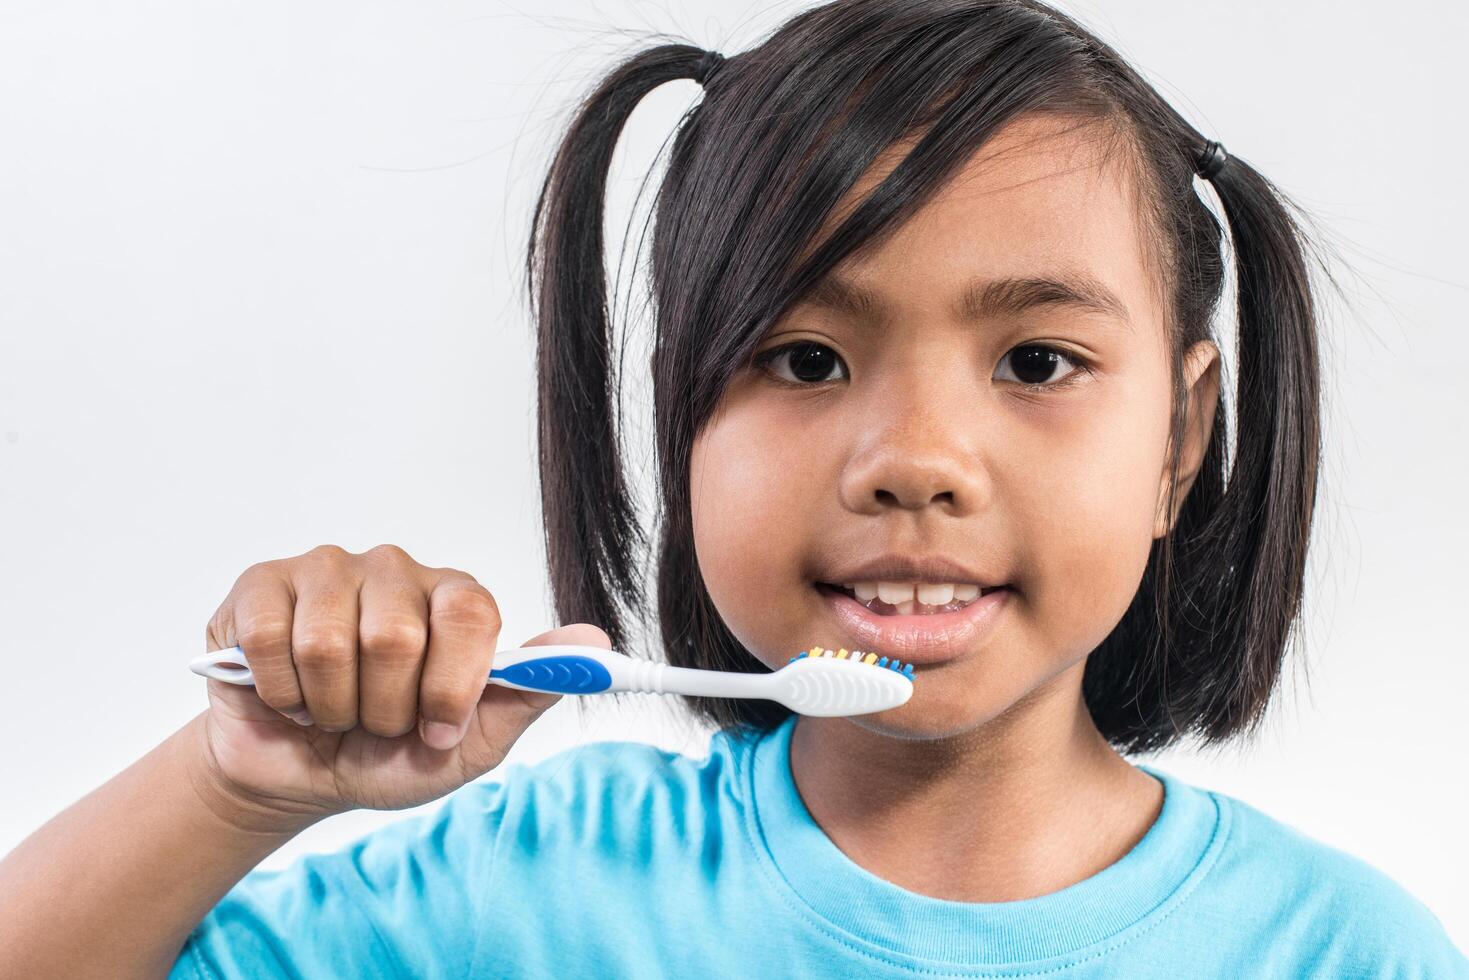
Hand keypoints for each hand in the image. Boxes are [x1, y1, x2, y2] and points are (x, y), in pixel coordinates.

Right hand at [189, 544, 607, 826]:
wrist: (298, 778)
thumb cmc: (387, 754)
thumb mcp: (469, 745)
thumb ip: (529, 693)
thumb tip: (594, 642)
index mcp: (454, 601)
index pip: (471, 616)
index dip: (450, 686)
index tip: (437, 729)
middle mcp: (397, 573)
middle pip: (395, 636)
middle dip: (383, 709)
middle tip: (375, 722)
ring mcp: (329, 571)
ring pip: (329, 642)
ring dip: (328, 705)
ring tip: (332, 709)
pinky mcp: (262, 584)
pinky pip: (269, 638)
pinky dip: (279, 691)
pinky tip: (286, 693)